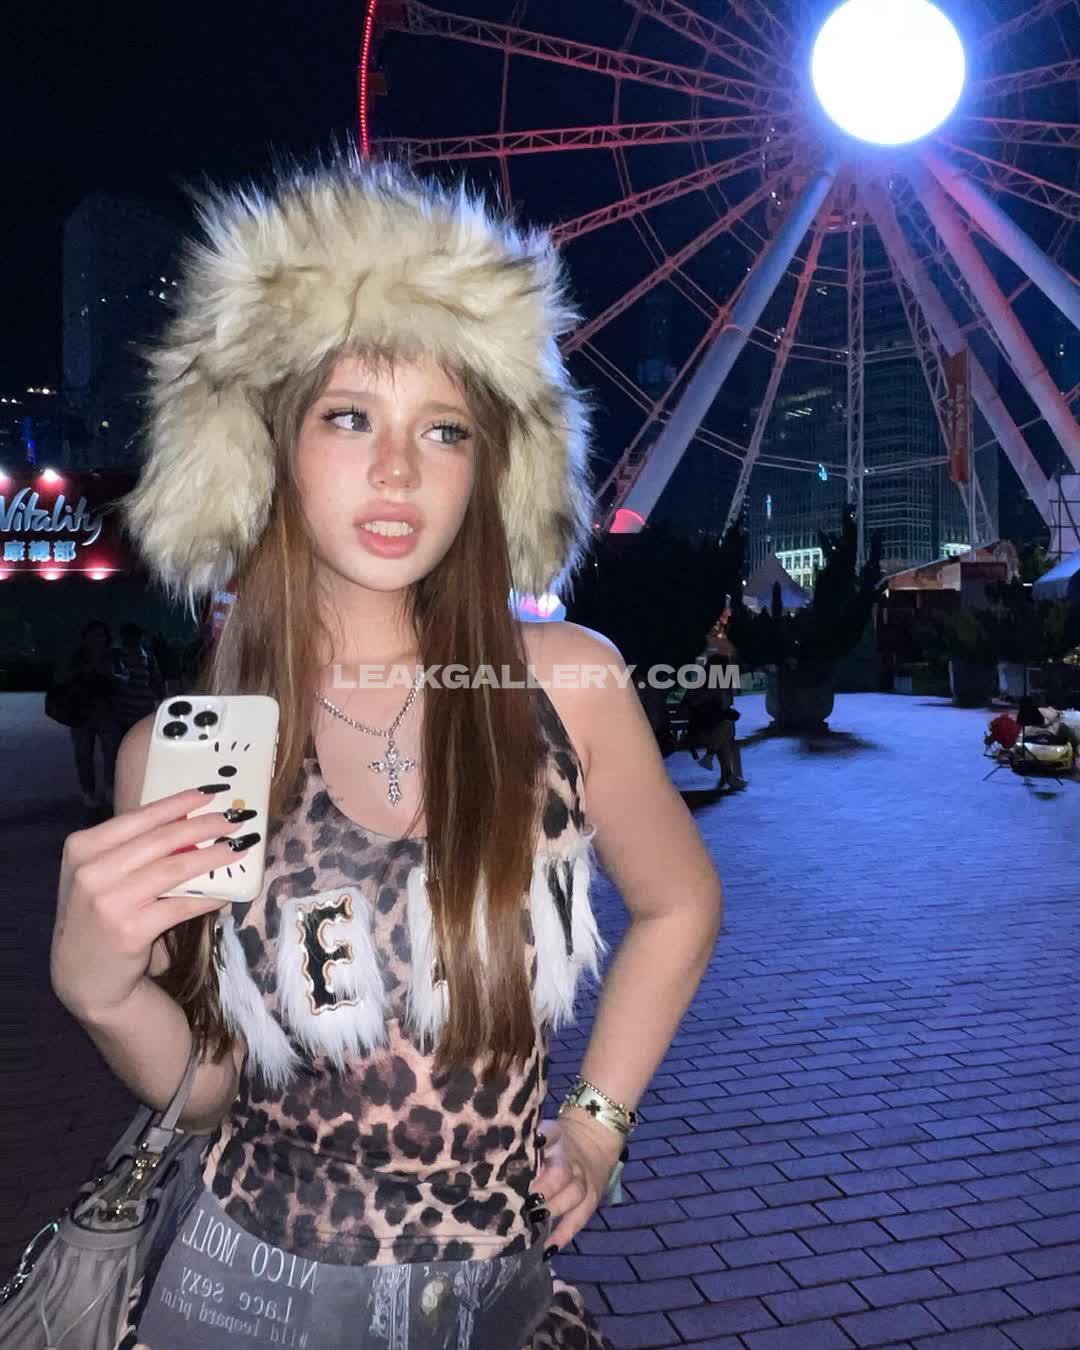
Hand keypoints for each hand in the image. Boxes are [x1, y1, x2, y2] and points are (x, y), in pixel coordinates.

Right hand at [51, 788, 254, 1021]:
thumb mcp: (100, 876)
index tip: (209, 793)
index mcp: (83, 849)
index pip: (139, 817)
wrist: (84, 979)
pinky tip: (226, 892)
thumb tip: (189, 822)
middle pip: (160, 839)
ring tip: (237, 848)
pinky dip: (207, 896)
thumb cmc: (98, 919)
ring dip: (212, 856)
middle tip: (234, 819)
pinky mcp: (130, 930)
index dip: (178, 803)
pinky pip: (180, 905)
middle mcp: (91, 872)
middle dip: (203, 825)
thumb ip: (132, 851)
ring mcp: (108, 902)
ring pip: (174, 869)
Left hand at [533, 1109, 624, 1251]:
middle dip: (542, 1189)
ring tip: (531, 1221)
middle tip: (521, 1202)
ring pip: (573, 1195)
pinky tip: (547, 1249)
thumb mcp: (541, 1134)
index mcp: (555, 1136)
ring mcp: (584, 1180)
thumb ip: (521, 1146)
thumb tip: (490, 1164)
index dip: (536, 1148)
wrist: (593, 1140)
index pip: (548, 1136)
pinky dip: (564, 1235)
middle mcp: (571, 1158)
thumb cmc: (554, 1143)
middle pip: (561, 1173)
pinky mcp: (592, 1200)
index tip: (519, 1163)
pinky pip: (580, 1219)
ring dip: (552, 1210)